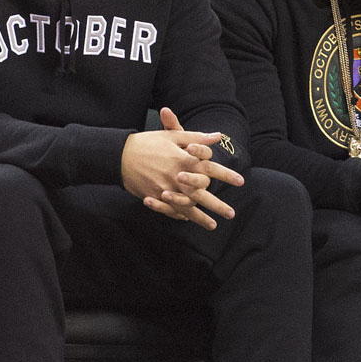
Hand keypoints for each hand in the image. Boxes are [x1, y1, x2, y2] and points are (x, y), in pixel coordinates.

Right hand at [121, 106, 243, 229]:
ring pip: (187, 207)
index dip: (226, 175)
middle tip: (231, 214)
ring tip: (213, 225)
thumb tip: (217, 136)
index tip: (240, 182)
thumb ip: (196, 137)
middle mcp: (177, 177)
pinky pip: (170, 210)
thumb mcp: (172, 136)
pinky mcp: (154, 197)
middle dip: (217, 205)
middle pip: (202, 195)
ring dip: (200, 218)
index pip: (210, 169)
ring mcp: (165, 190)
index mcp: (184, 160)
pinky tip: (188, 219)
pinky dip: (179, 215)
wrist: (120, 155)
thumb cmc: (147, 142)